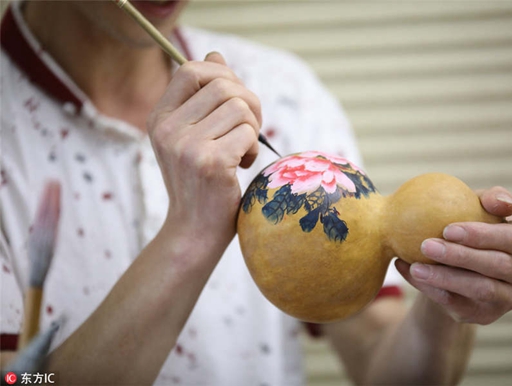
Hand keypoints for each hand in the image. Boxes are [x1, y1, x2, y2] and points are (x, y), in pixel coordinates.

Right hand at [148, 52, 260, 251]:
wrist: (194, 231)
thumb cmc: (200, 183)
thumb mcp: (193, 136)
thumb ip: (203, 97)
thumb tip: (215, 54)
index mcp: (160, 118)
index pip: (191, 69)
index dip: (221, 74)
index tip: (235, 98)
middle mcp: (168, 129)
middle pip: (222, 84)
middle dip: (248, 101)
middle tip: (249, 128)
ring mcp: (186, 146)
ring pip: (239, 107)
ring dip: (253, 127)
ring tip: (243, 150)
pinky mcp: (210, 163)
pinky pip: (248, 132)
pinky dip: (254, 147)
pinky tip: (243, 165)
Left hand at [395, 186, 511, 324]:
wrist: (452, 266)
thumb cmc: (467, 229)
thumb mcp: (476, 207)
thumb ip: (490, 199)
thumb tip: (502, 202)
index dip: (482, 235)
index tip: (448, 228)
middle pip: (497, 265)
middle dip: (460, 255)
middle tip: (426, 245)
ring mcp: (507, 297)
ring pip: (479, 288)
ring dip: (444, 276)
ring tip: (416, 266)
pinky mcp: (485, 315)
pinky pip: (457, 303)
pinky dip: (431, 288)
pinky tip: (409, 272)